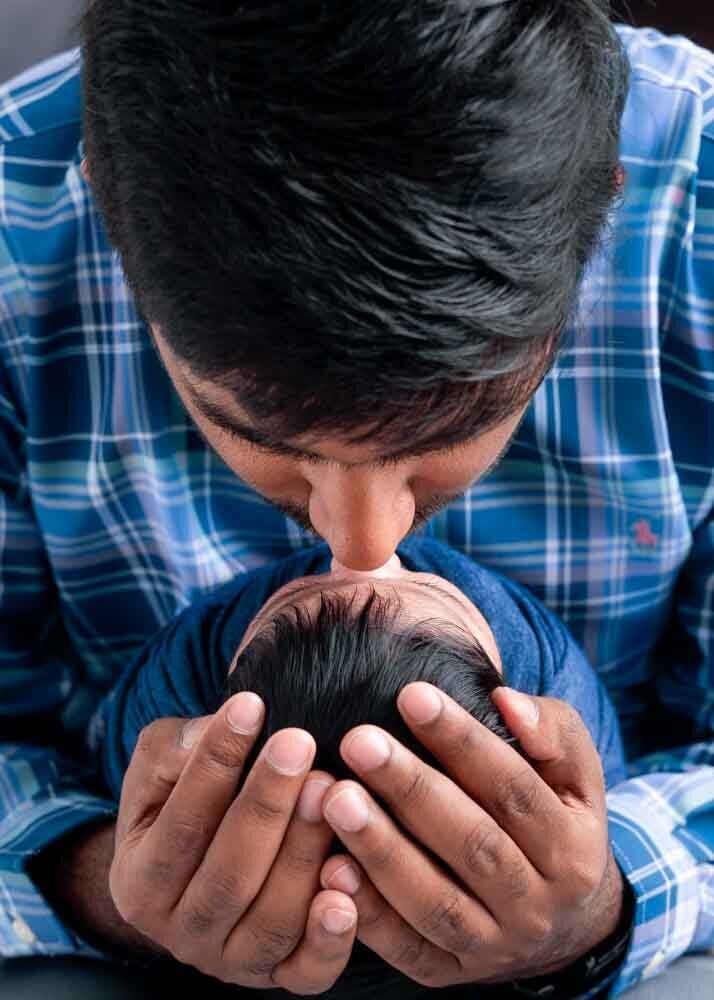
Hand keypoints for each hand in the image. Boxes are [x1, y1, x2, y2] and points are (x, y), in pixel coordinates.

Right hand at [111, 692, 356, 992]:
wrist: (200, 865)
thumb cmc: (182, 800)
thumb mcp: (161, 766)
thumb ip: (177, 749)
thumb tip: (213, 731)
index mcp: (140, 882)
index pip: (180, 822)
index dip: (214, 763)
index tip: (251, 706)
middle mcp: (181, 933)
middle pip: (229, 875)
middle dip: (267, 803)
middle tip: (299, 743)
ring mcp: (232, 961)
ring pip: (271, 919)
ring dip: (304, 852)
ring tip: (330, 791)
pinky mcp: (281, 977)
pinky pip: (307, 972)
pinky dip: (331, 935)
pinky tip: (351, 878)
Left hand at [319, 684, 623, 987]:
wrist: (567, 923)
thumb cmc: (557, 817)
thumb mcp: (576, 774)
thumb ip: (552, 729)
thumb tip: (506, 701)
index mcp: (574, 849)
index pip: (513, 789)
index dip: (462, 741)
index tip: (411, 696)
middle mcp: (538, 905)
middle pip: (472, 844)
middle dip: (410, 789)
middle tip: (358, 742)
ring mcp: (495, 947)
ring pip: (435, 902)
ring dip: (382, 850)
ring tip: (335, 798)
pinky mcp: (452, 974)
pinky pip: (408, 951)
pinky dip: (369, 915)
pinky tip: (331, 871)